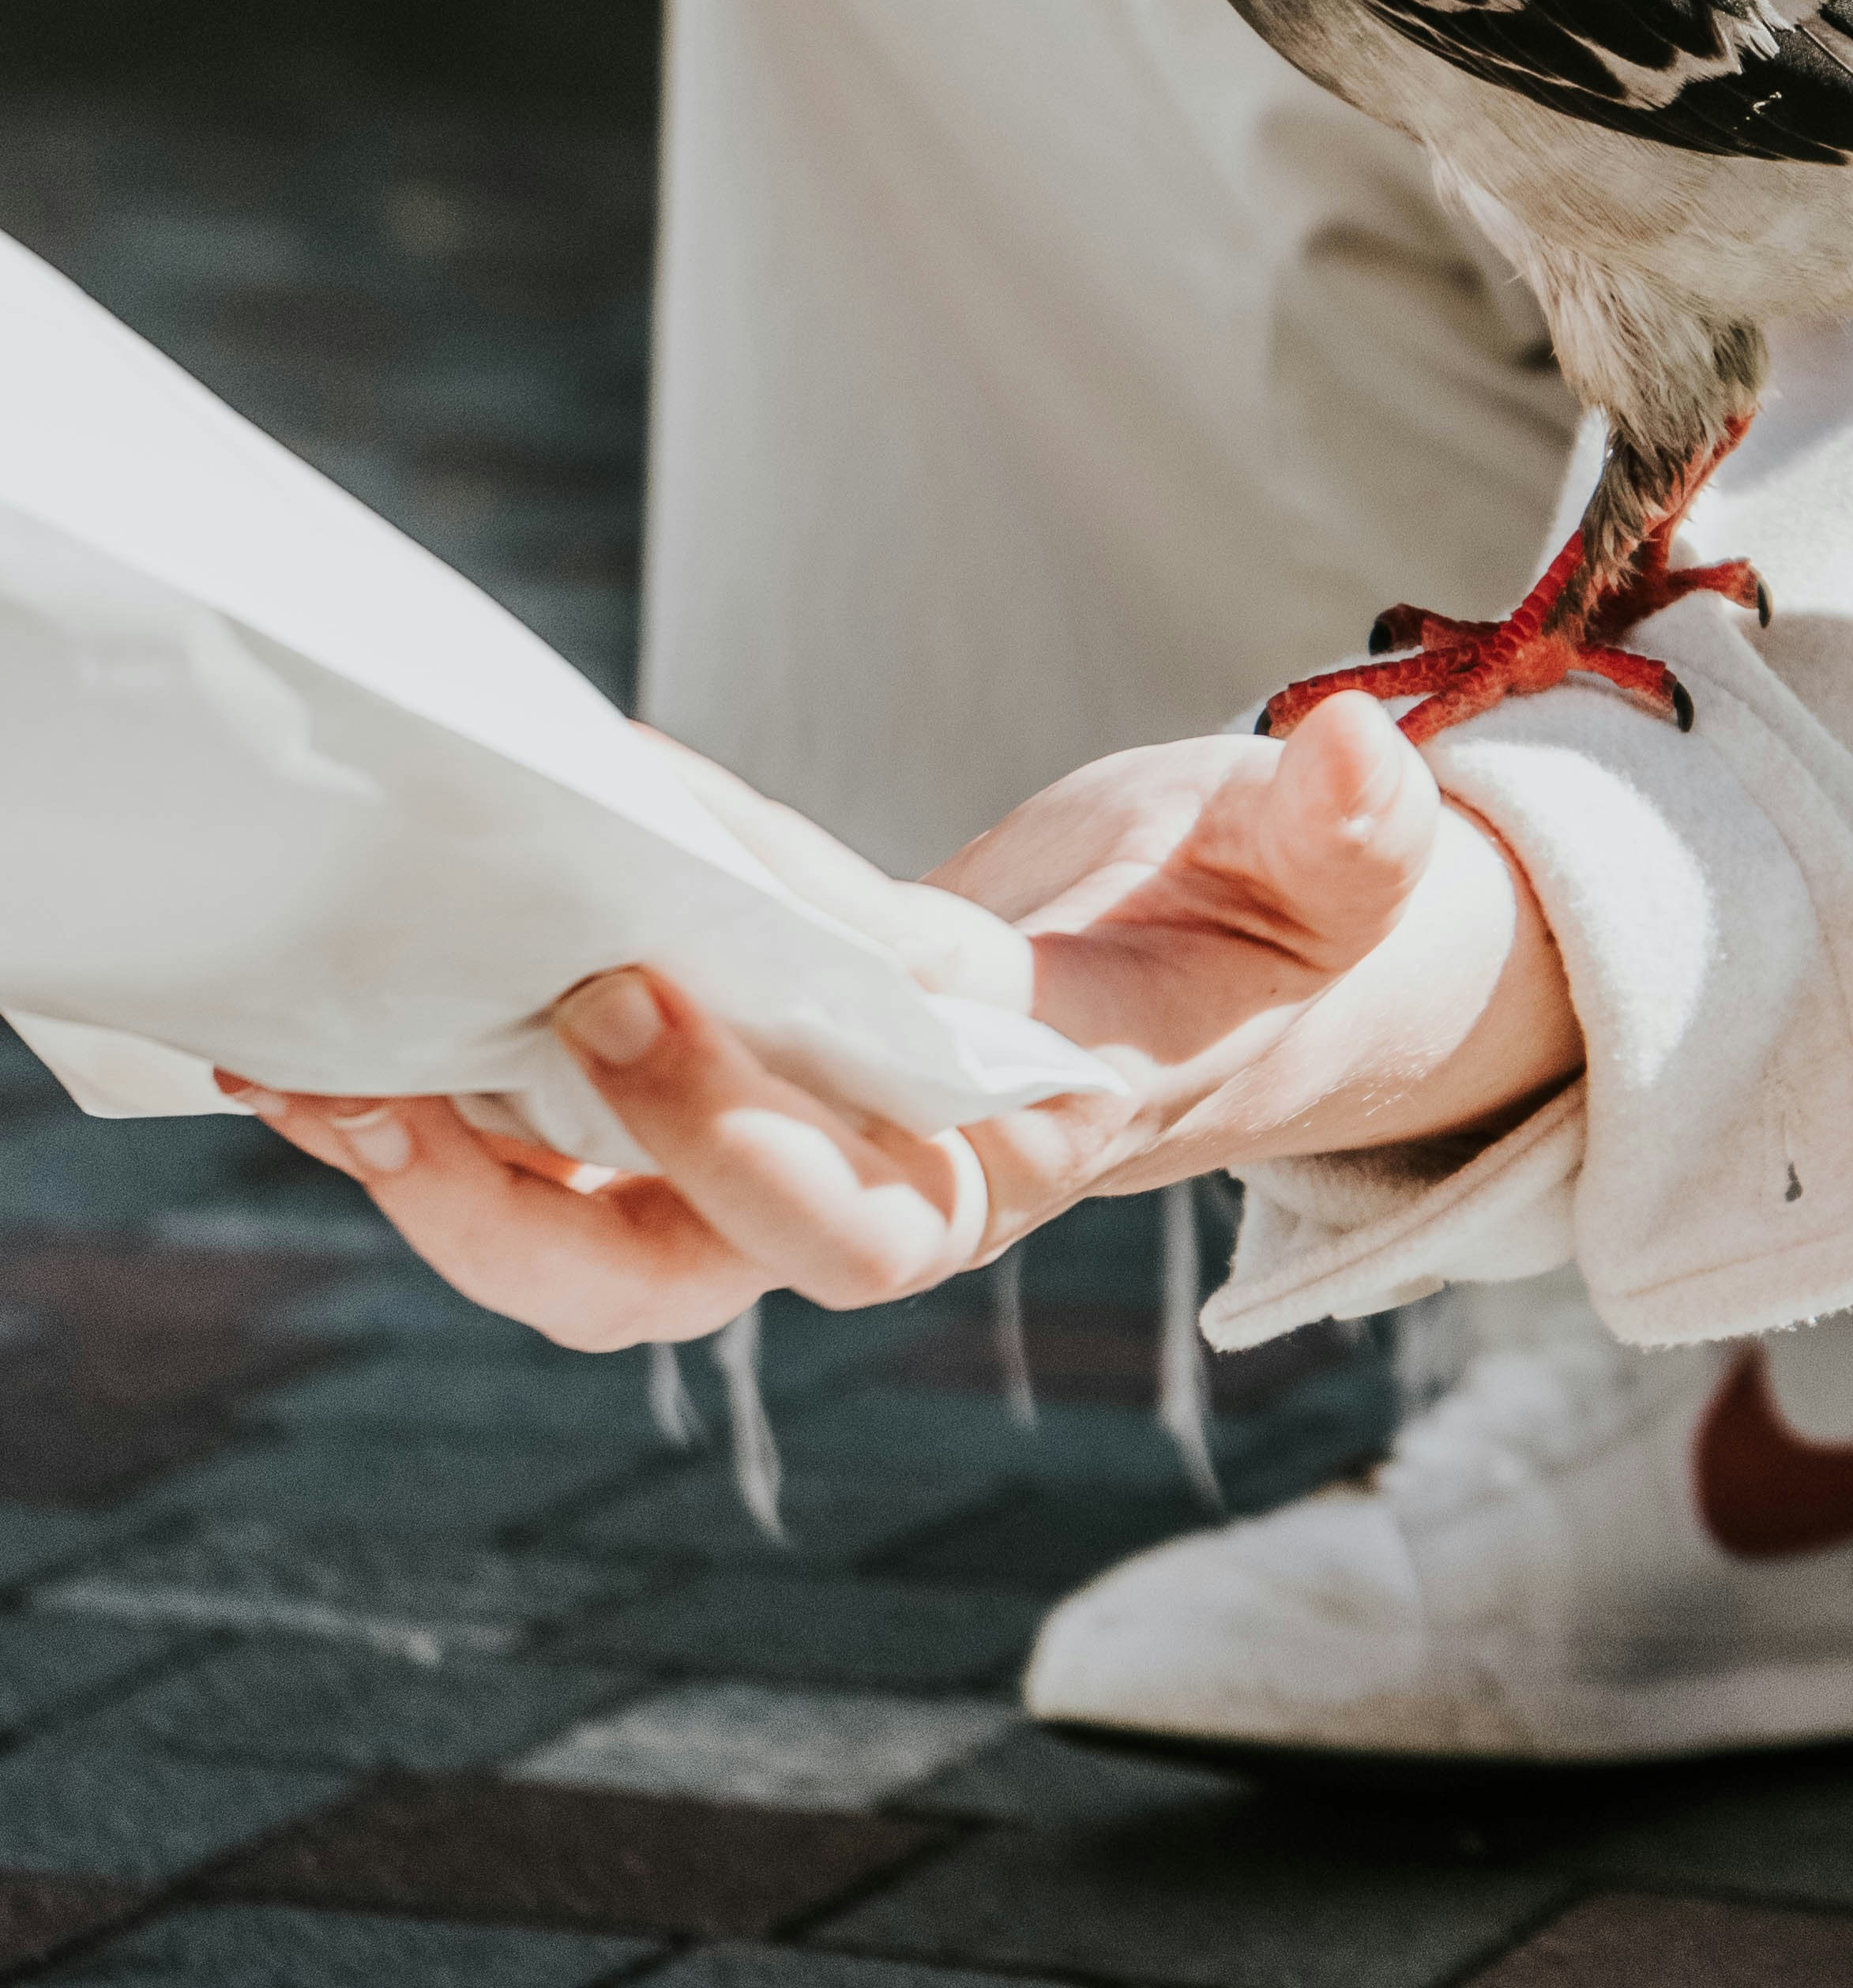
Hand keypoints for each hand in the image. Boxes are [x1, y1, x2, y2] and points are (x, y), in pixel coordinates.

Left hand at [222, 696, 1576, 1353]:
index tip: (637, 985)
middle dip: (538, 1198)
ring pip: (602, 1258)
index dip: (744, 1136)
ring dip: (449, 1184)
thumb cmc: (1279, 913)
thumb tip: (1357, 756)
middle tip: (403, 1061)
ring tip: (313, 1073)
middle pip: (696, 1277)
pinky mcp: (741, 1104)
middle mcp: (901, 1185)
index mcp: (1033, 1138)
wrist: (1244, 957)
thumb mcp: (1333, 867)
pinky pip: (573, 1165)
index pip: (877, 1206)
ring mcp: (806, 1160)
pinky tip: (342, 1045)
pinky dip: (454, 1120)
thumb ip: (1348, 833)